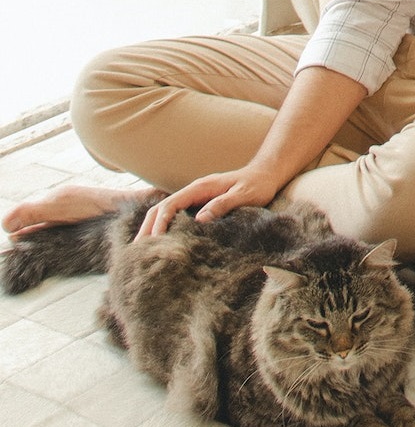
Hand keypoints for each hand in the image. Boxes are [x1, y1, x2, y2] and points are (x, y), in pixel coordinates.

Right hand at [134, 168, 280, 238]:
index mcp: (200, 188)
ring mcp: (195, 198)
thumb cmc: (257, 185)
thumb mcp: (243, 195)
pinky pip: (176, 216)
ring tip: (142, 250)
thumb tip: (200, 219)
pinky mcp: (199, 205)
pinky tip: (161, 243)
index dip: (160, 223)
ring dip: (152, 228)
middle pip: (161, 208)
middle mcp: (193, 192)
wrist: (265, 175)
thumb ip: (222, 205)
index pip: (171, 205)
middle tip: (137, 251)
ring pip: (165, 212)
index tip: (154, 241)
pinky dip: (164, 228)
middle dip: (148, 228)